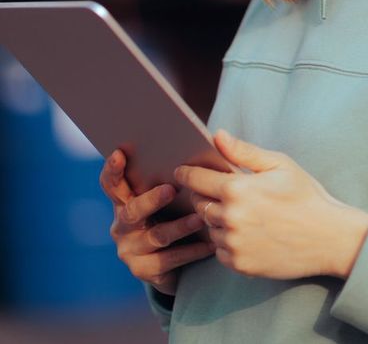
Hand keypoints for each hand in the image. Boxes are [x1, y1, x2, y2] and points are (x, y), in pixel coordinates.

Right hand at [99, 148, 215, 295]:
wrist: (175, 261)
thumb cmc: (174, 213)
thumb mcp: (168, 195)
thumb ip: (172, 174)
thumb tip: (203, 143)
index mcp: (124, 202)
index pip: (111, 184)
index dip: (112, 170)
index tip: (119, 153)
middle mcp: (122, 226)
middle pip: (132, 211)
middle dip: (151, 200)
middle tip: (172, 188)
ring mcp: (131, 250)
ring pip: (157, 236)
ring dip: (180, 226)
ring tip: (201, 218)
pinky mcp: (144, 271)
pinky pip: (170, 260)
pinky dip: (192, 251)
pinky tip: (209, 244)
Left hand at [175, 129, 367, 280]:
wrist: (328, 237)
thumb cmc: (305, 196)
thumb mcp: (279, 164)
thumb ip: (243, 151)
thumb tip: (217, 135)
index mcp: (237, 190)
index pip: (196, 179)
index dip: (187, 173)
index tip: (181, 171)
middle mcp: (230, 219)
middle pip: (198, 203)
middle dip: (202, 194)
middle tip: (216, 189)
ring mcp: (234, 245)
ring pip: (208, 227)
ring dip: (215, 218)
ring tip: (237, 211)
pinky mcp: (240, 265)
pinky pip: (219, 250)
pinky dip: (226, 240)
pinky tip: (245, 231)